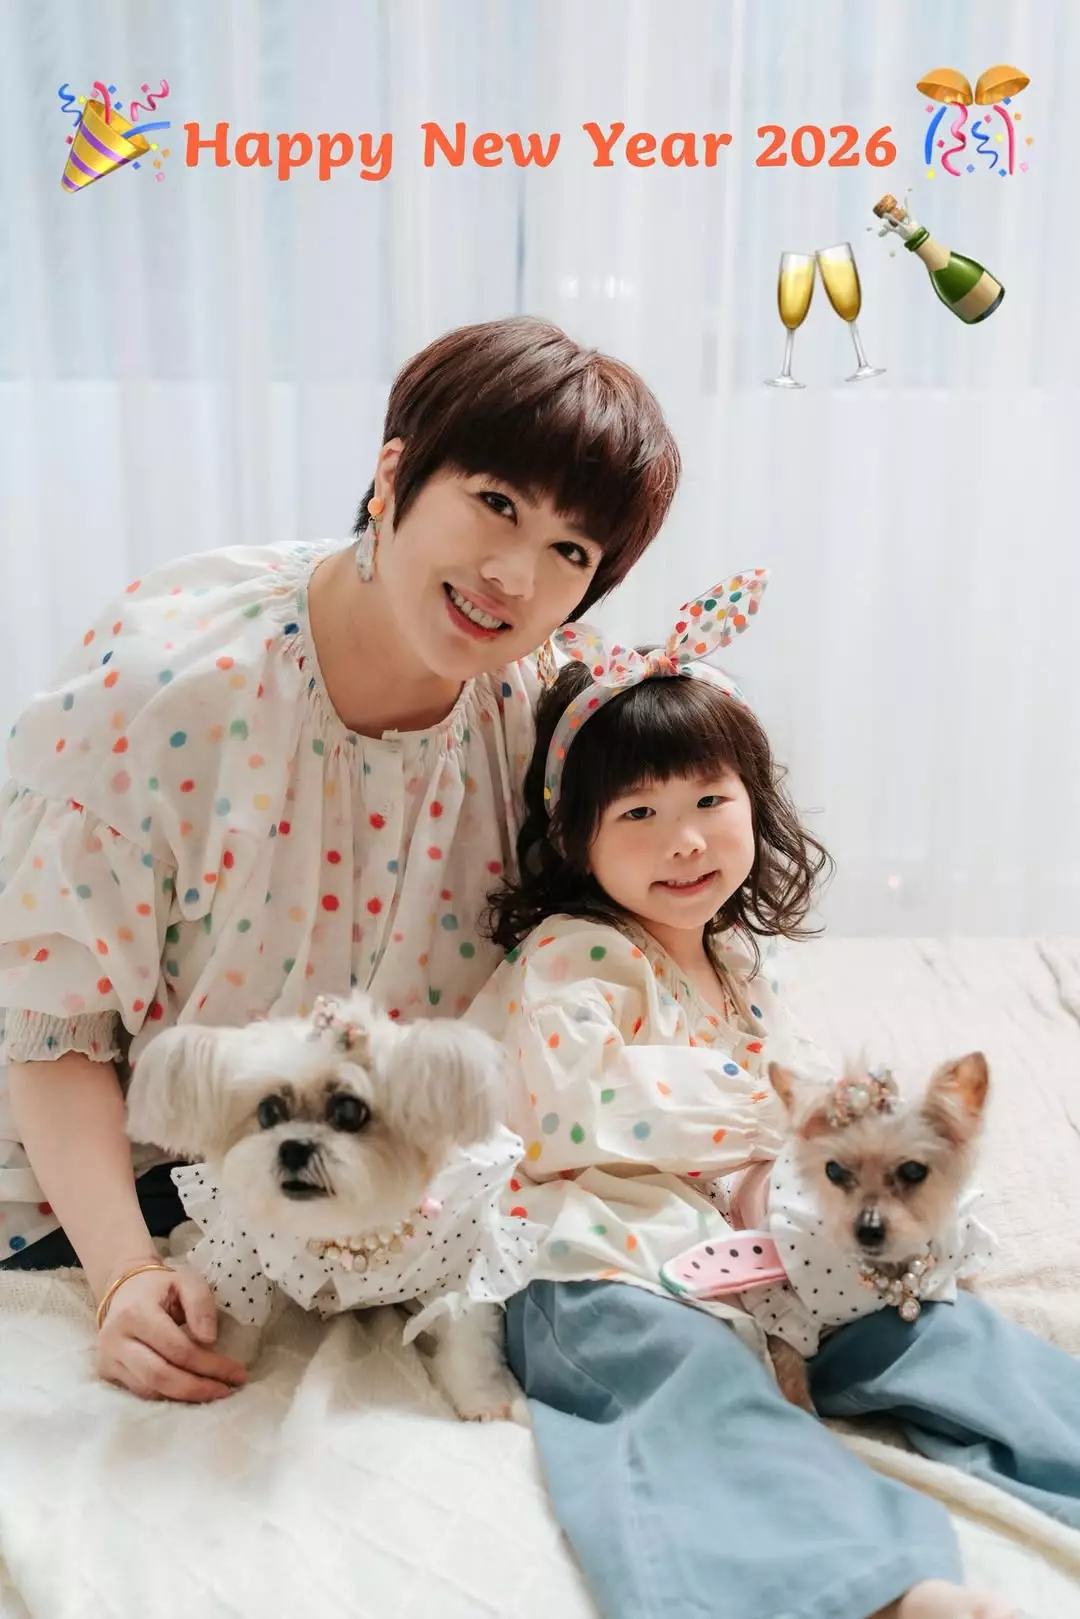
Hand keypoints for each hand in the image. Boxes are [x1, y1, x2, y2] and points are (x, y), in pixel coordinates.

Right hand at [97, 1262, 248, 1402]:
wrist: (124, 1289)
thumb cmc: (160, 1287)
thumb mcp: (186, 1281)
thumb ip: (200, 1304)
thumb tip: (209, 1340)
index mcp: (136, 1313)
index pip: (177, 1348)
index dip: (208, 1364)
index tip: (236, 1373)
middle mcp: (117, 1339)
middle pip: (160, 1375)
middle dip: (197, 1387)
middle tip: (226, 1390)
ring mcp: (108, 1358)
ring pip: (148, 1390)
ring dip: (184, 1397)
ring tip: (212, 1393)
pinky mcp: (106, 1372)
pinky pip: (139, 1392)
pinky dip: (166, 1397)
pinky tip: (189, 1393)